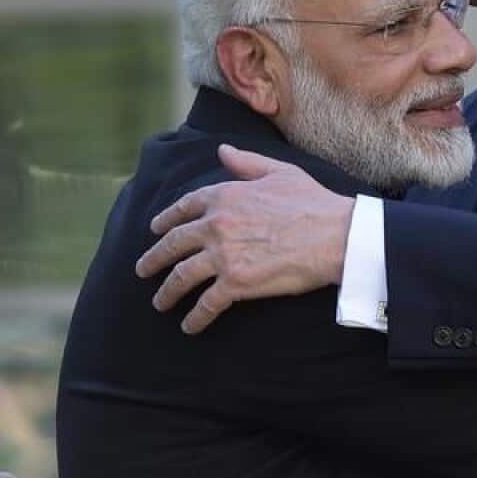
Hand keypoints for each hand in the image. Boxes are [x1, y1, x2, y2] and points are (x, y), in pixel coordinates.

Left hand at [138, 144, 355, 333]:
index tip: (154, 229)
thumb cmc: (313, 202)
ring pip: (181, 276)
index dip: (165, 219)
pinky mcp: (235, 283)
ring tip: (159, 303)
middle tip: (141, 270)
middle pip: (173, 244)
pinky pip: (206, 304)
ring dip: (166, 293)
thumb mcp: (278, 171)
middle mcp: (216, 224)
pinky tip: (188, 326)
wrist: (335, 235)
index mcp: (224, 195)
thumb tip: (222, 151)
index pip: (184, 207)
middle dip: (153, 258)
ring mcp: (223, 255)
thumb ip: (245, 163)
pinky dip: (194, 318)